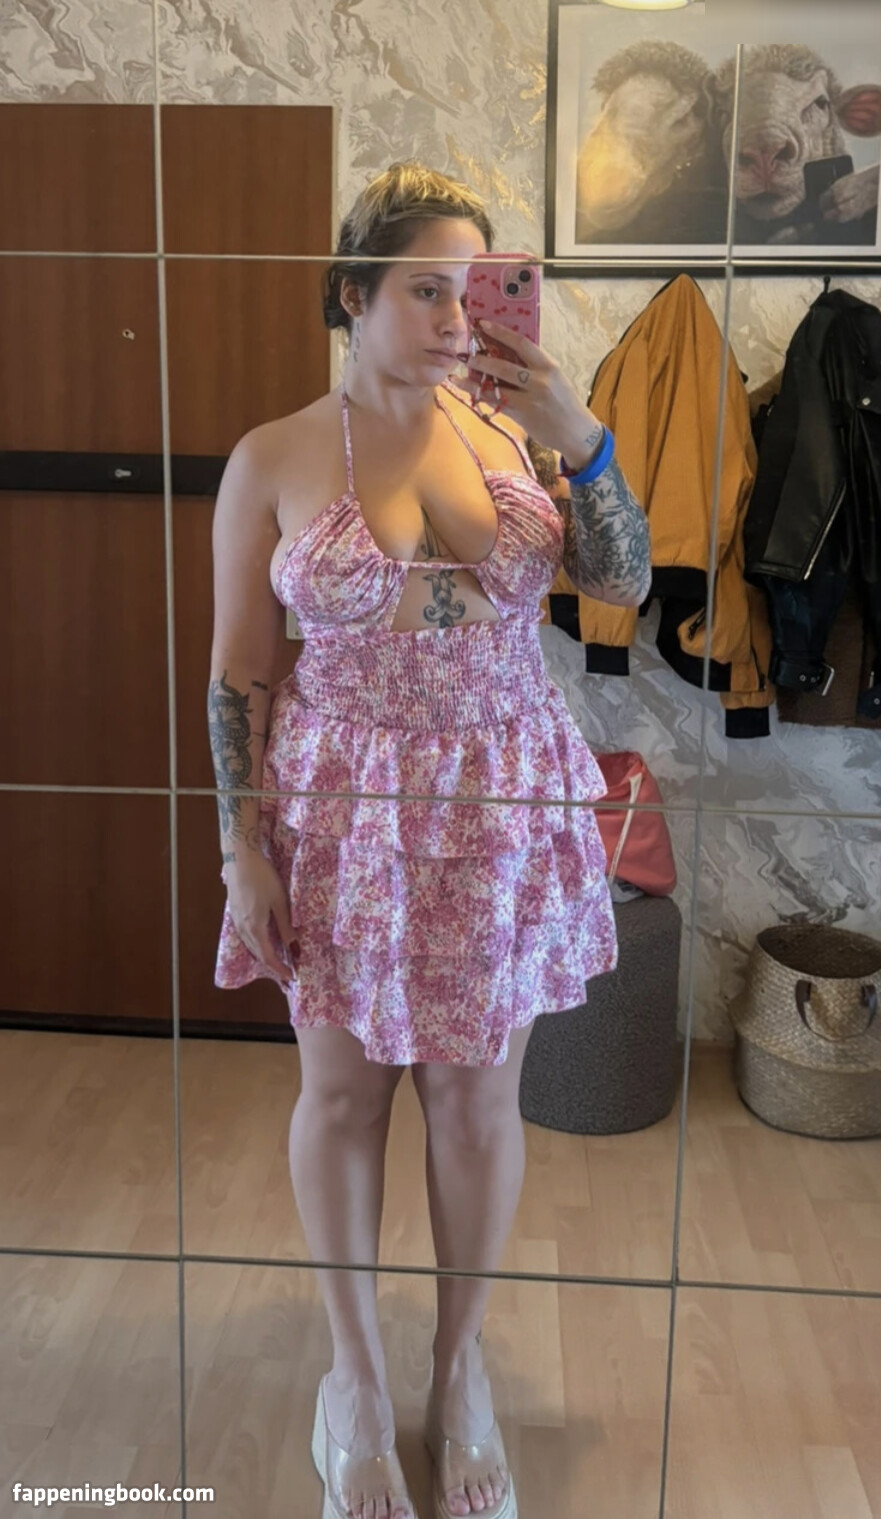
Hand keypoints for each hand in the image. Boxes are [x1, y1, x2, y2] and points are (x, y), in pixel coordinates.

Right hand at [224, 852, 297, 983]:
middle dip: (273, 967)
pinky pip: (246, 937)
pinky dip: (257, 946)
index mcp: (254, 927)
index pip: (268, 957)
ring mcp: (236, 921)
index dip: (280, 969)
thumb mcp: (279, 901)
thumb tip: (294, 948)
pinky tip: (264, 943)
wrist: (239, 858)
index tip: (291, 978)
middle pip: (258, 954)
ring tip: (278, 963)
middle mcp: (243, 928)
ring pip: (251, 946)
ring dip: (264, 957)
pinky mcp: (235, 913)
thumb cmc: (262, 877)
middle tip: (286, 976)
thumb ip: (285, 926)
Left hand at [459, 320, 603, 467]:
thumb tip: (507, 354)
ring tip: (458, 375)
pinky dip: (481, 397)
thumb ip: (535, 367)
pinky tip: (470, 392)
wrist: (577, 432)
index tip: (483, 324)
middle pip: (504, 366)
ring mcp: (530, 399)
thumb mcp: (555, 378)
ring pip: (496, 387)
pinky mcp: (523, 416)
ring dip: (474, 380)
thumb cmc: (565, 403)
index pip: (522, 343)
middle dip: (481, 359)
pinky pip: (497, 403)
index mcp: (549, 366)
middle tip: (465, 354)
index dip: (500, 332)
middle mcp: (539, 381)